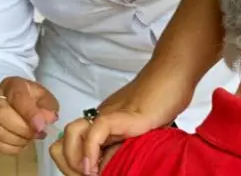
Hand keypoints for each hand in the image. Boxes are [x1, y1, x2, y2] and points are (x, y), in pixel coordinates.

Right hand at [0, 77, 59, 154]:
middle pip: (2, 115)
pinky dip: (12, 148)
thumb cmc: (29, 98)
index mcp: (12, 86)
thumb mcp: (43, 96)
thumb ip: (48, 106)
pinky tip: (22, 142)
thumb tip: (50, 119)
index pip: (17, 97)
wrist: (9, 102)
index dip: (30, 113)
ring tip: (32, 137)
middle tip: (38, 133)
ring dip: (19, 139)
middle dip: (24, 129)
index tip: (41, 126)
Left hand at [56, 78, 178, 174]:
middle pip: (66, 139)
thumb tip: (116, 164)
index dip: (74, 161)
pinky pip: (95, 132)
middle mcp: (101, 118)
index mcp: (104, 124)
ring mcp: (109, 115)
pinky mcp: (121, 115)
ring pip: (72, 134)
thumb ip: (127, 142)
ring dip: (75, 158)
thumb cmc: (164, 98)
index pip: (73, 143)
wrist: (174, 75)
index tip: (91, 174)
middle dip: (71, 163)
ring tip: (91, 173)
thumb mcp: (144, 128)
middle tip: (89, 175)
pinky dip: (90, 152)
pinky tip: (96, 167)